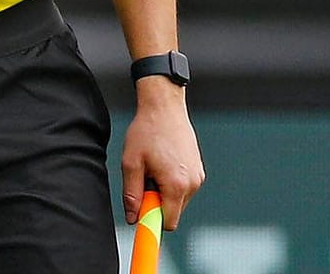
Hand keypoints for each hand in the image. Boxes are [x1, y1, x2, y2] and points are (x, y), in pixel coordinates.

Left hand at [121, 82, 204, 229]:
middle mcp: (192, 185)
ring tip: (153, 168)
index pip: (168, 222)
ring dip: (162, 192)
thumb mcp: (131, 163)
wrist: (164, 108)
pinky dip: (170, 183)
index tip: (140, 220)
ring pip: (177, 200)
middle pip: (173, 212)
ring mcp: (198, 178)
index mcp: (176, 185)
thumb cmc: (146, 132)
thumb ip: (131, 193)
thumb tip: (132, 217)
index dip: (152, 222)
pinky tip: (162, 163)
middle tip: (143, 180)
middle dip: (155, 203)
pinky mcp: (199, 171)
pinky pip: (183, 188)